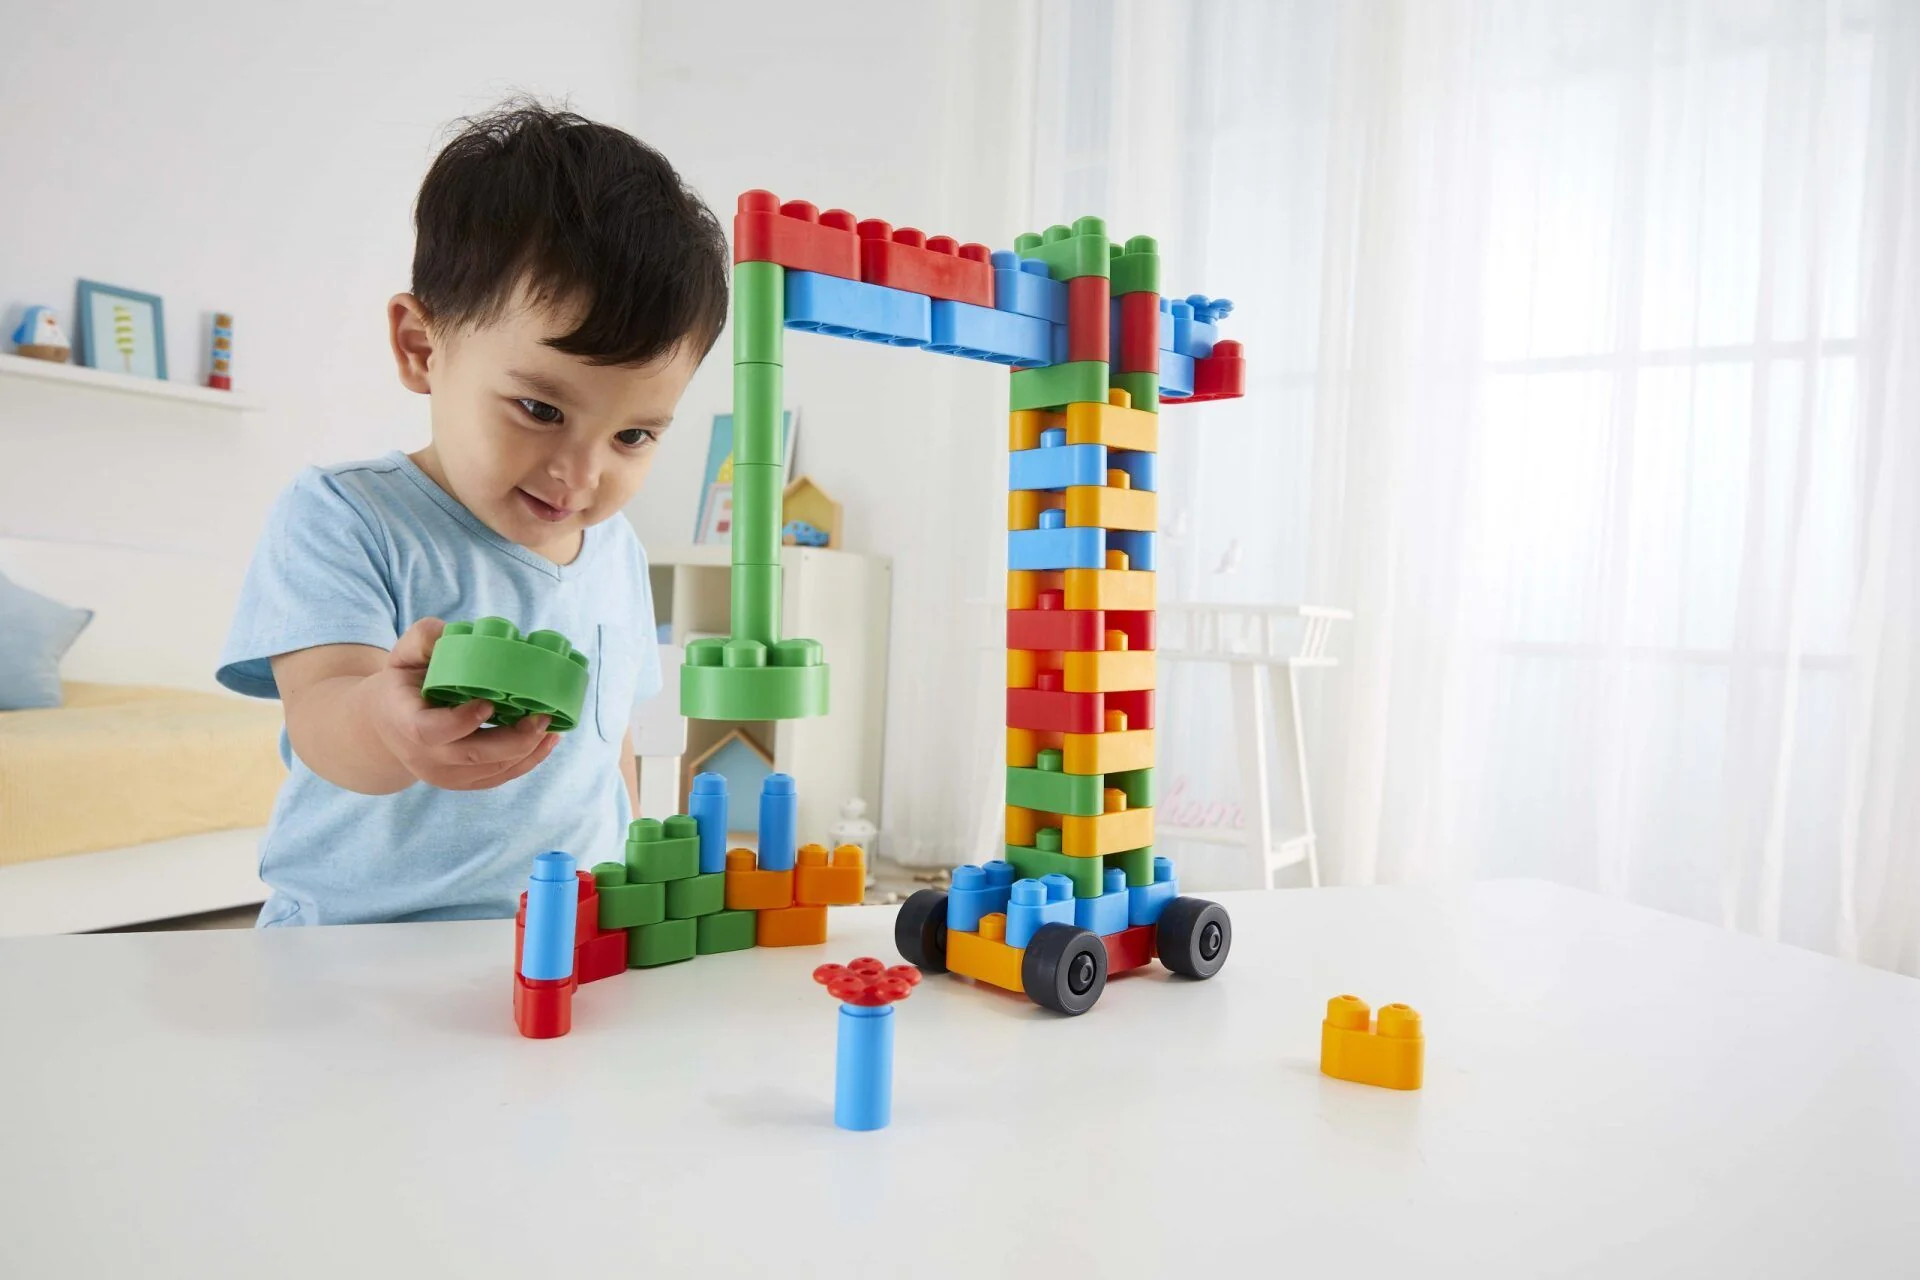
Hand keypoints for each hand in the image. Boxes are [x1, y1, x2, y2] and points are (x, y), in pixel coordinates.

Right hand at [367, 618, 561, 790]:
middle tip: (541, 715)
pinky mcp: (463, 782)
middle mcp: (423, 756)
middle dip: (513, 740)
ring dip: (527, 750)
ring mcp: (444, 775)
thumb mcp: (403, 655)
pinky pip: (498, 778)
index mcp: (403, 722)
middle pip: (471, 756)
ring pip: (491, 771)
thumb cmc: (403, 683)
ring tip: (551, 723)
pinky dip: (528, 761)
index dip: (461, 722)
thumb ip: (424, 639)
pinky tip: (547, 739)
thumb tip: (453, 633)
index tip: (489, 703)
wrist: (389, 724)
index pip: (430, 732)